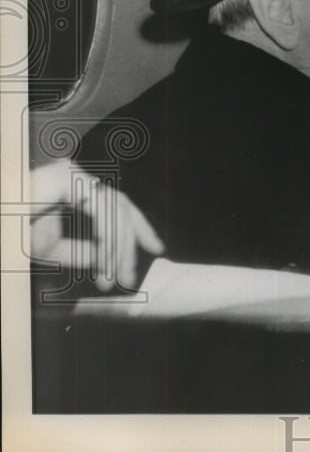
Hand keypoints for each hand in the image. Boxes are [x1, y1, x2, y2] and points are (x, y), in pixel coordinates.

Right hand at [29, 158, 163, 290]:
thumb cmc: (9, 235)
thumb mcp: (47, 248)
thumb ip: (80, 251)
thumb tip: (110, 258)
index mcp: (71, 187)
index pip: (114, 203)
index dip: (137, 226)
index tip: (154, 248)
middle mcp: (74, 175)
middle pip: (120, 205)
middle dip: (133, 240)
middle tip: (132, 275)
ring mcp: (71, 173)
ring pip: (114, 210)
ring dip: (117, 248)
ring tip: (112, 278)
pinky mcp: (66, 178)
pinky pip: (100, 211)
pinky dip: (107, 239)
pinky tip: (105, 263)